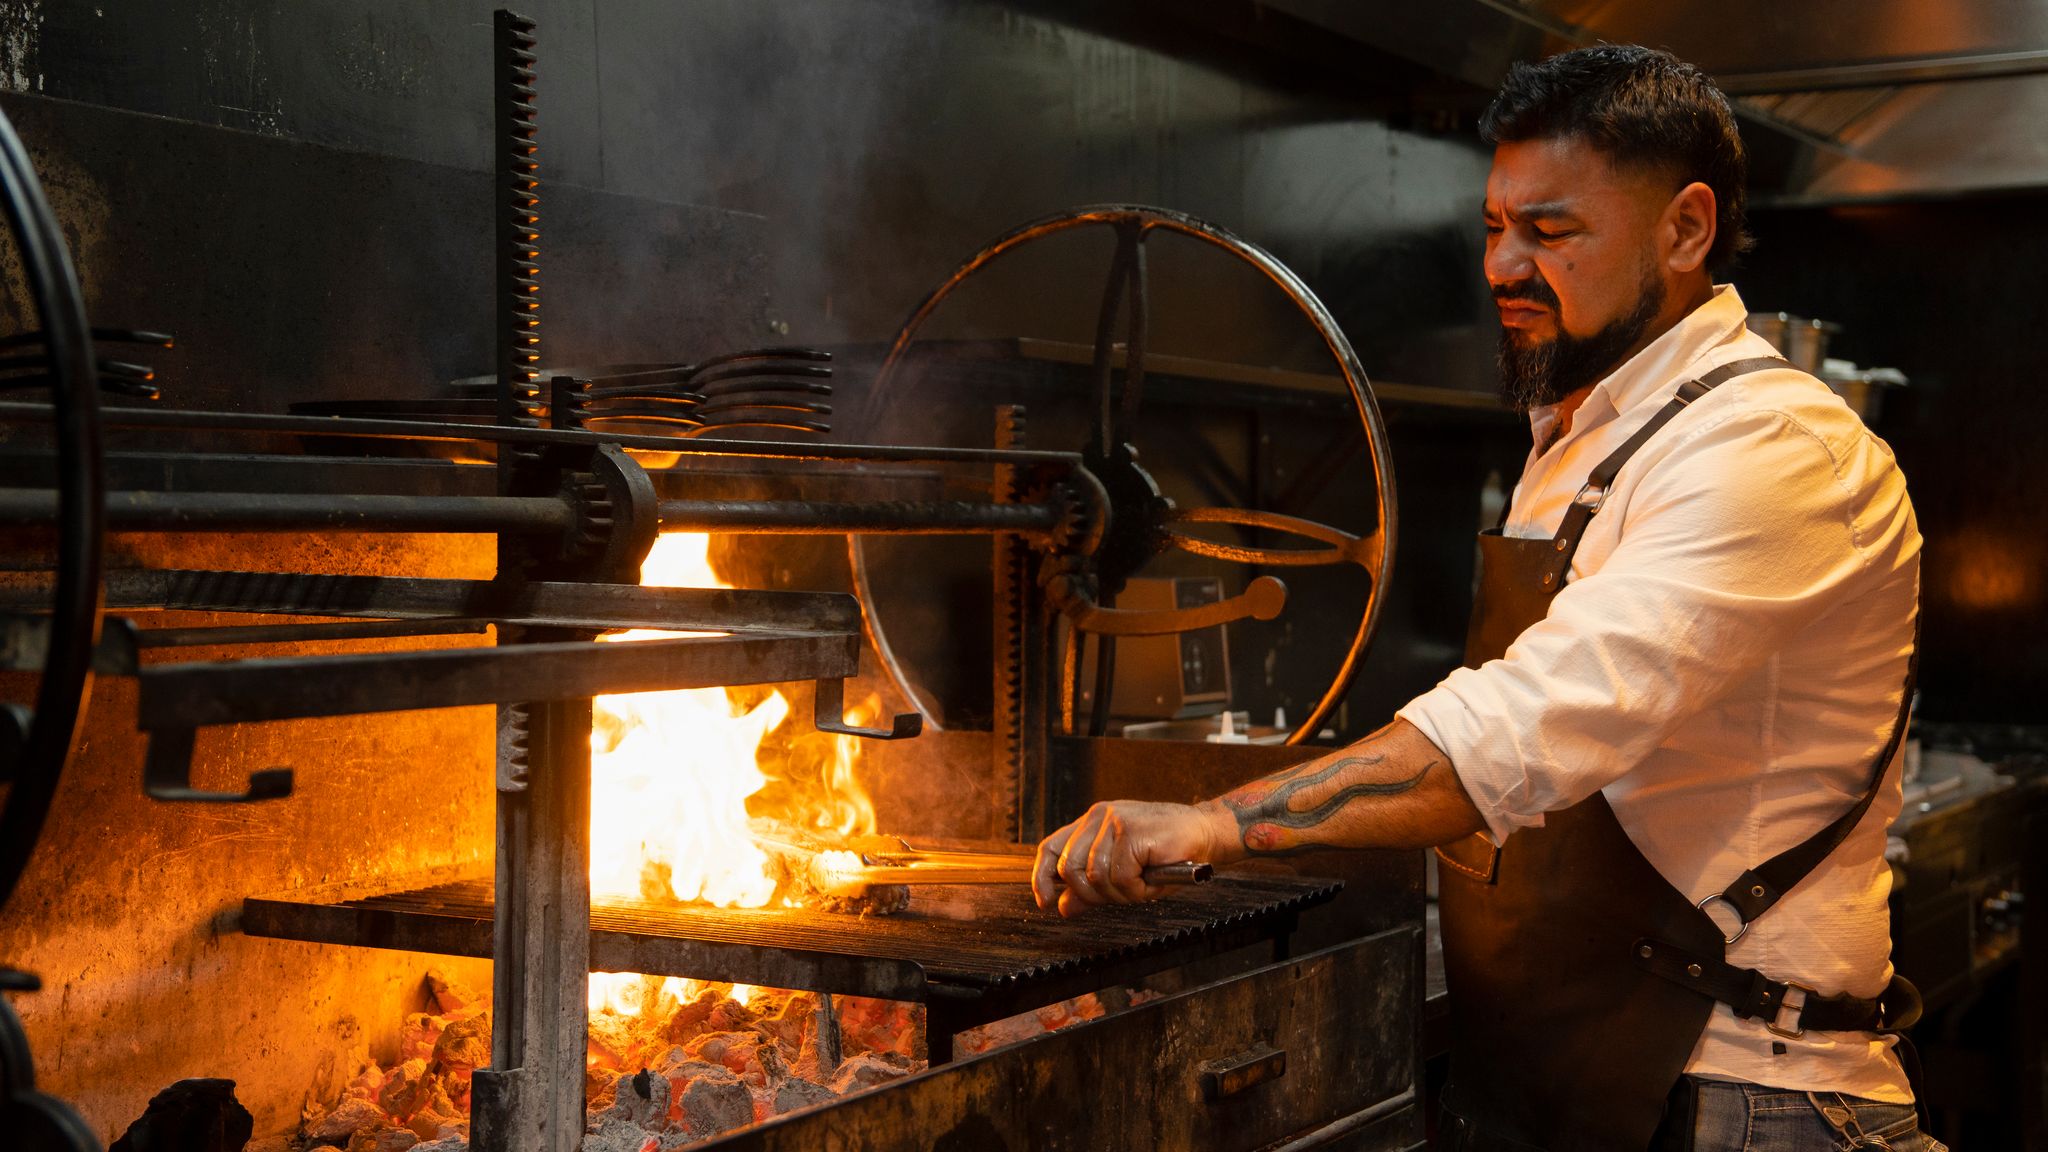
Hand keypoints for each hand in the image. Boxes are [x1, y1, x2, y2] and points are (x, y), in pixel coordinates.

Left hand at [1032, 799, 1230, 916]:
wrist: (1206, 833)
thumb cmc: (1167, 854)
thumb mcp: (1124, 874)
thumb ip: (1092, 887)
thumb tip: (1063, 908)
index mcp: (1092, 822)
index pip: (1051, 847)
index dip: (1042, 877)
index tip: (1046, 902)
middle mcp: (1098, 817)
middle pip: (1069, 869)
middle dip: (1093, 895)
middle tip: (1124, 895)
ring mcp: (1113, 822)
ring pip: (1095, 877)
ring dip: (1121, 893)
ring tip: (1144, 885)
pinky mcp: (1130, 832)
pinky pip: (1120, 878)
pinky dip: (1138, 889)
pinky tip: (1154, 879)